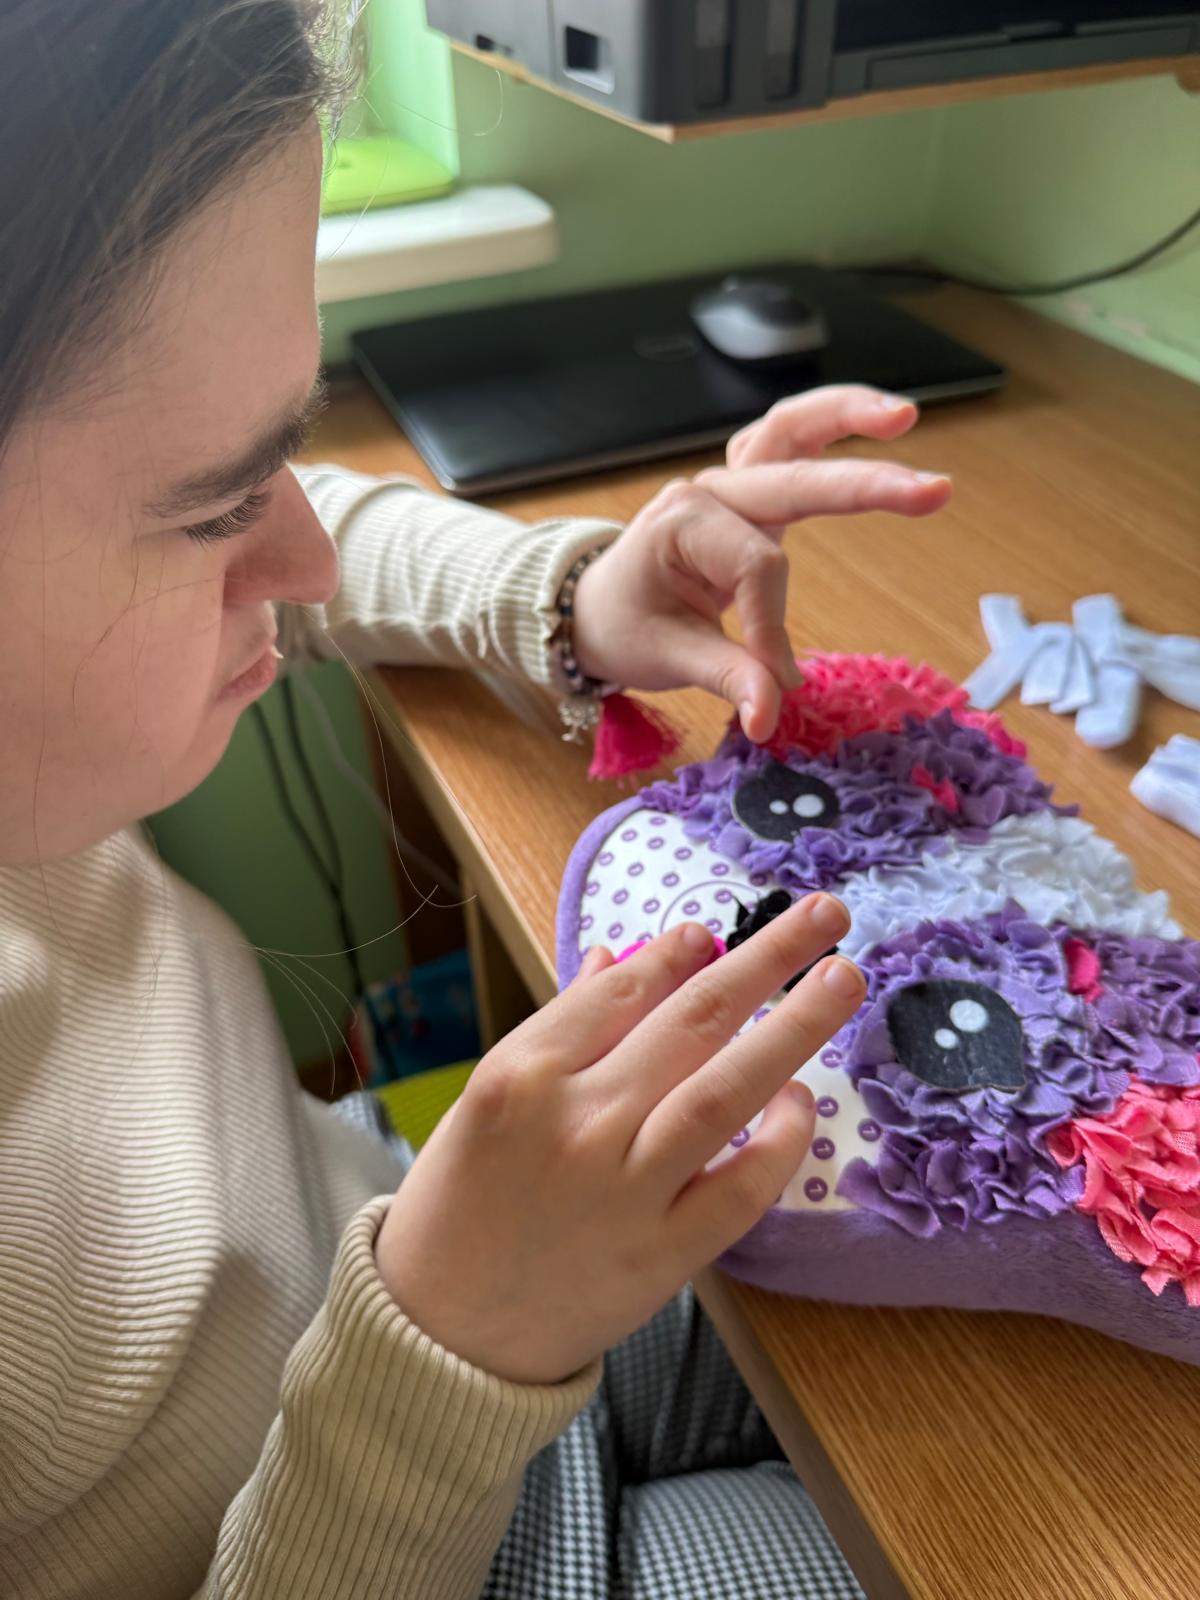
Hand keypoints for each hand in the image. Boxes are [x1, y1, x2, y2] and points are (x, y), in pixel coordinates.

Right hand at [375, 894, 861, 1385]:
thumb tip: (618, 957)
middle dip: (766, 958)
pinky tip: (802, 1102)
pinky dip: (781, 1141)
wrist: (442, 1334)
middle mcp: (579, 1123)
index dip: (681, 953)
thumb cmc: (460, 1205)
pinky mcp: (663, 1255)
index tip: (717, 931)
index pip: (623, 991)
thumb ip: (560, 1028)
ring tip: (844, 980)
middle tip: (824, 914)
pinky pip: (742, 1187)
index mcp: (523, 1075)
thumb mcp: (489, 1101)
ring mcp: (626, 1190)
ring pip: (727, 1090)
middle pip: (692, 1021)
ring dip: (796, 1028)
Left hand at [571, 385, 951, 742]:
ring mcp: (730, 482)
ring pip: (790, 428)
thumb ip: (725, 679)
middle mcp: (709, 489)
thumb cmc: (625, 627)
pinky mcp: (751, 490)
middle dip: (863, 486)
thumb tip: (771, 715)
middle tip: (934, 492)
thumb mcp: (664, 659)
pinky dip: (833, 423)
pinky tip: (885, 415)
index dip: (771, 627)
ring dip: (848, 414)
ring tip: (906, 413)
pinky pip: (792, 441)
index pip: (757, 568)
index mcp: (680, 522)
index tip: (772, 683)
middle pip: (793, 478)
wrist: (593, 608)